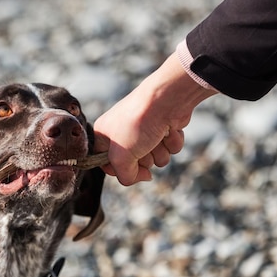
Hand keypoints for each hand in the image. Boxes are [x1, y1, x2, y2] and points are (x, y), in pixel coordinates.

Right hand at [93, 52, 216, 184]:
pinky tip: (170, 130)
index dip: (119, 170)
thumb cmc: (137, 123)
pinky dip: (172, 142)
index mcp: (104, 135)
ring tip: (158, 137)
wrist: (167, 99)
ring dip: (160, 153)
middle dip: (144, 160)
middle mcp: (122, 132)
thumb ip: (125, 176)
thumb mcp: (121, 156)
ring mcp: (144, 130)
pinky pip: (168, 148)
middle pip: (134, 164)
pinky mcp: (163, 128)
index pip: (106, 164)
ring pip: (154, 159)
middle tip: (144, 146)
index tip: (129, 169)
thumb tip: (145, 177)